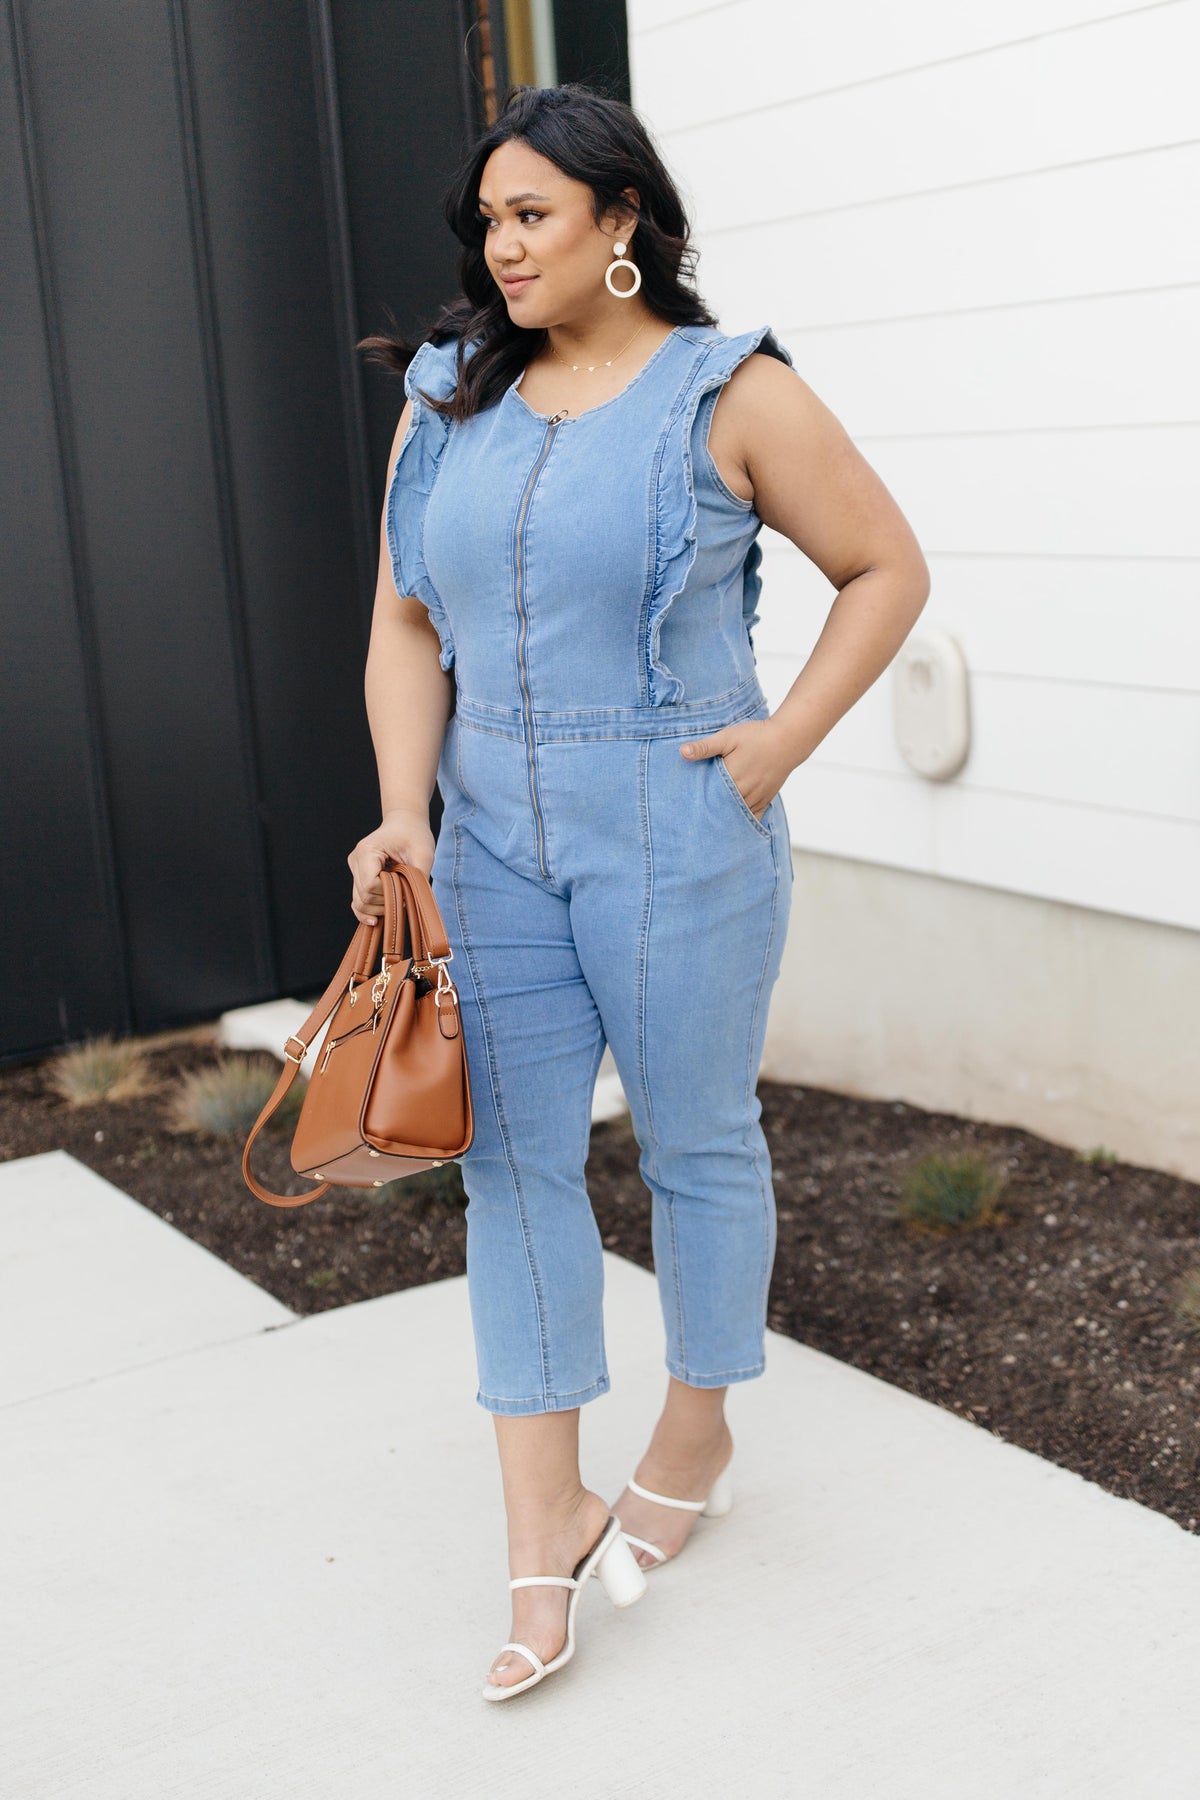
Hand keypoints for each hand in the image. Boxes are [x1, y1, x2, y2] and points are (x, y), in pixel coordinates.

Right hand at [347, 807, 435, 923]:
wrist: (405, 823)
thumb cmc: (415, 835)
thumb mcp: (424, 853)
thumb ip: (418, 877)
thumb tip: (413, 903)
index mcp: (367, 851)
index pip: (370, 886)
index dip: (388, 894)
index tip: (405, 888)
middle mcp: (355, 860)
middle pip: (363, 897)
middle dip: (386, 903)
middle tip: (406, 895)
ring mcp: (355, 869)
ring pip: (359, 902)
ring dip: (380, 908)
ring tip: (399, 899)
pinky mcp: (358, 877)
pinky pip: (357, 901)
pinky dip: (366, 912)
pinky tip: (377, 920)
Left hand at [679, 719, 792, 819]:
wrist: (788, 739)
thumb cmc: (757, 736)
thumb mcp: (728, 736)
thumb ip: (706, 746)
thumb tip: (682, 752)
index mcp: (732, 778)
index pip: (709, 797)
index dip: (696, 804)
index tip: (685, 808)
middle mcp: (745, 792)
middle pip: (722, 810)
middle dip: (708, 815)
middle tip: (693, 822)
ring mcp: (757, 797)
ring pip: (737, 816)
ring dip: (724, 820)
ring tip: (709, 827)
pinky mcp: (766, 799)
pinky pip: (754, 817)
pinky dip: (743, 823)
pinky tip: (733, 828)